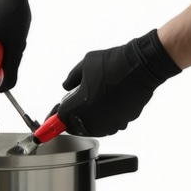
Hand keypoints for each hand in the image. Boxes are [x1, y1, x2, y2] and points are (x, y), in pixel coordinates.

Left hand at [56, 30, 181, 136]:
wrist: (140, 67)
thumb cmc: (112, 64)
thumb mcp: (85, 64)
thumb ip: (72, 78)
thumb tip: (67, 86)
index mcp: (79, 107)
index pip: (60, 119)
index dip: (54, 118)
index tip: (50, 119)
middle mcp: (94, 120)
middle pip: (76, 126)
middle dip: (72, 117)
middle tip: (73, 105)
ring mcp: (110, 123)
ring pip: (94, 126)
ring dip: (90, 117)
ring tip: (93, 101)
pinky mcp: (124, 122)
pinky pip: (110, 123)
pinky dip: (106, 116)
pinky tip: (108, 101)